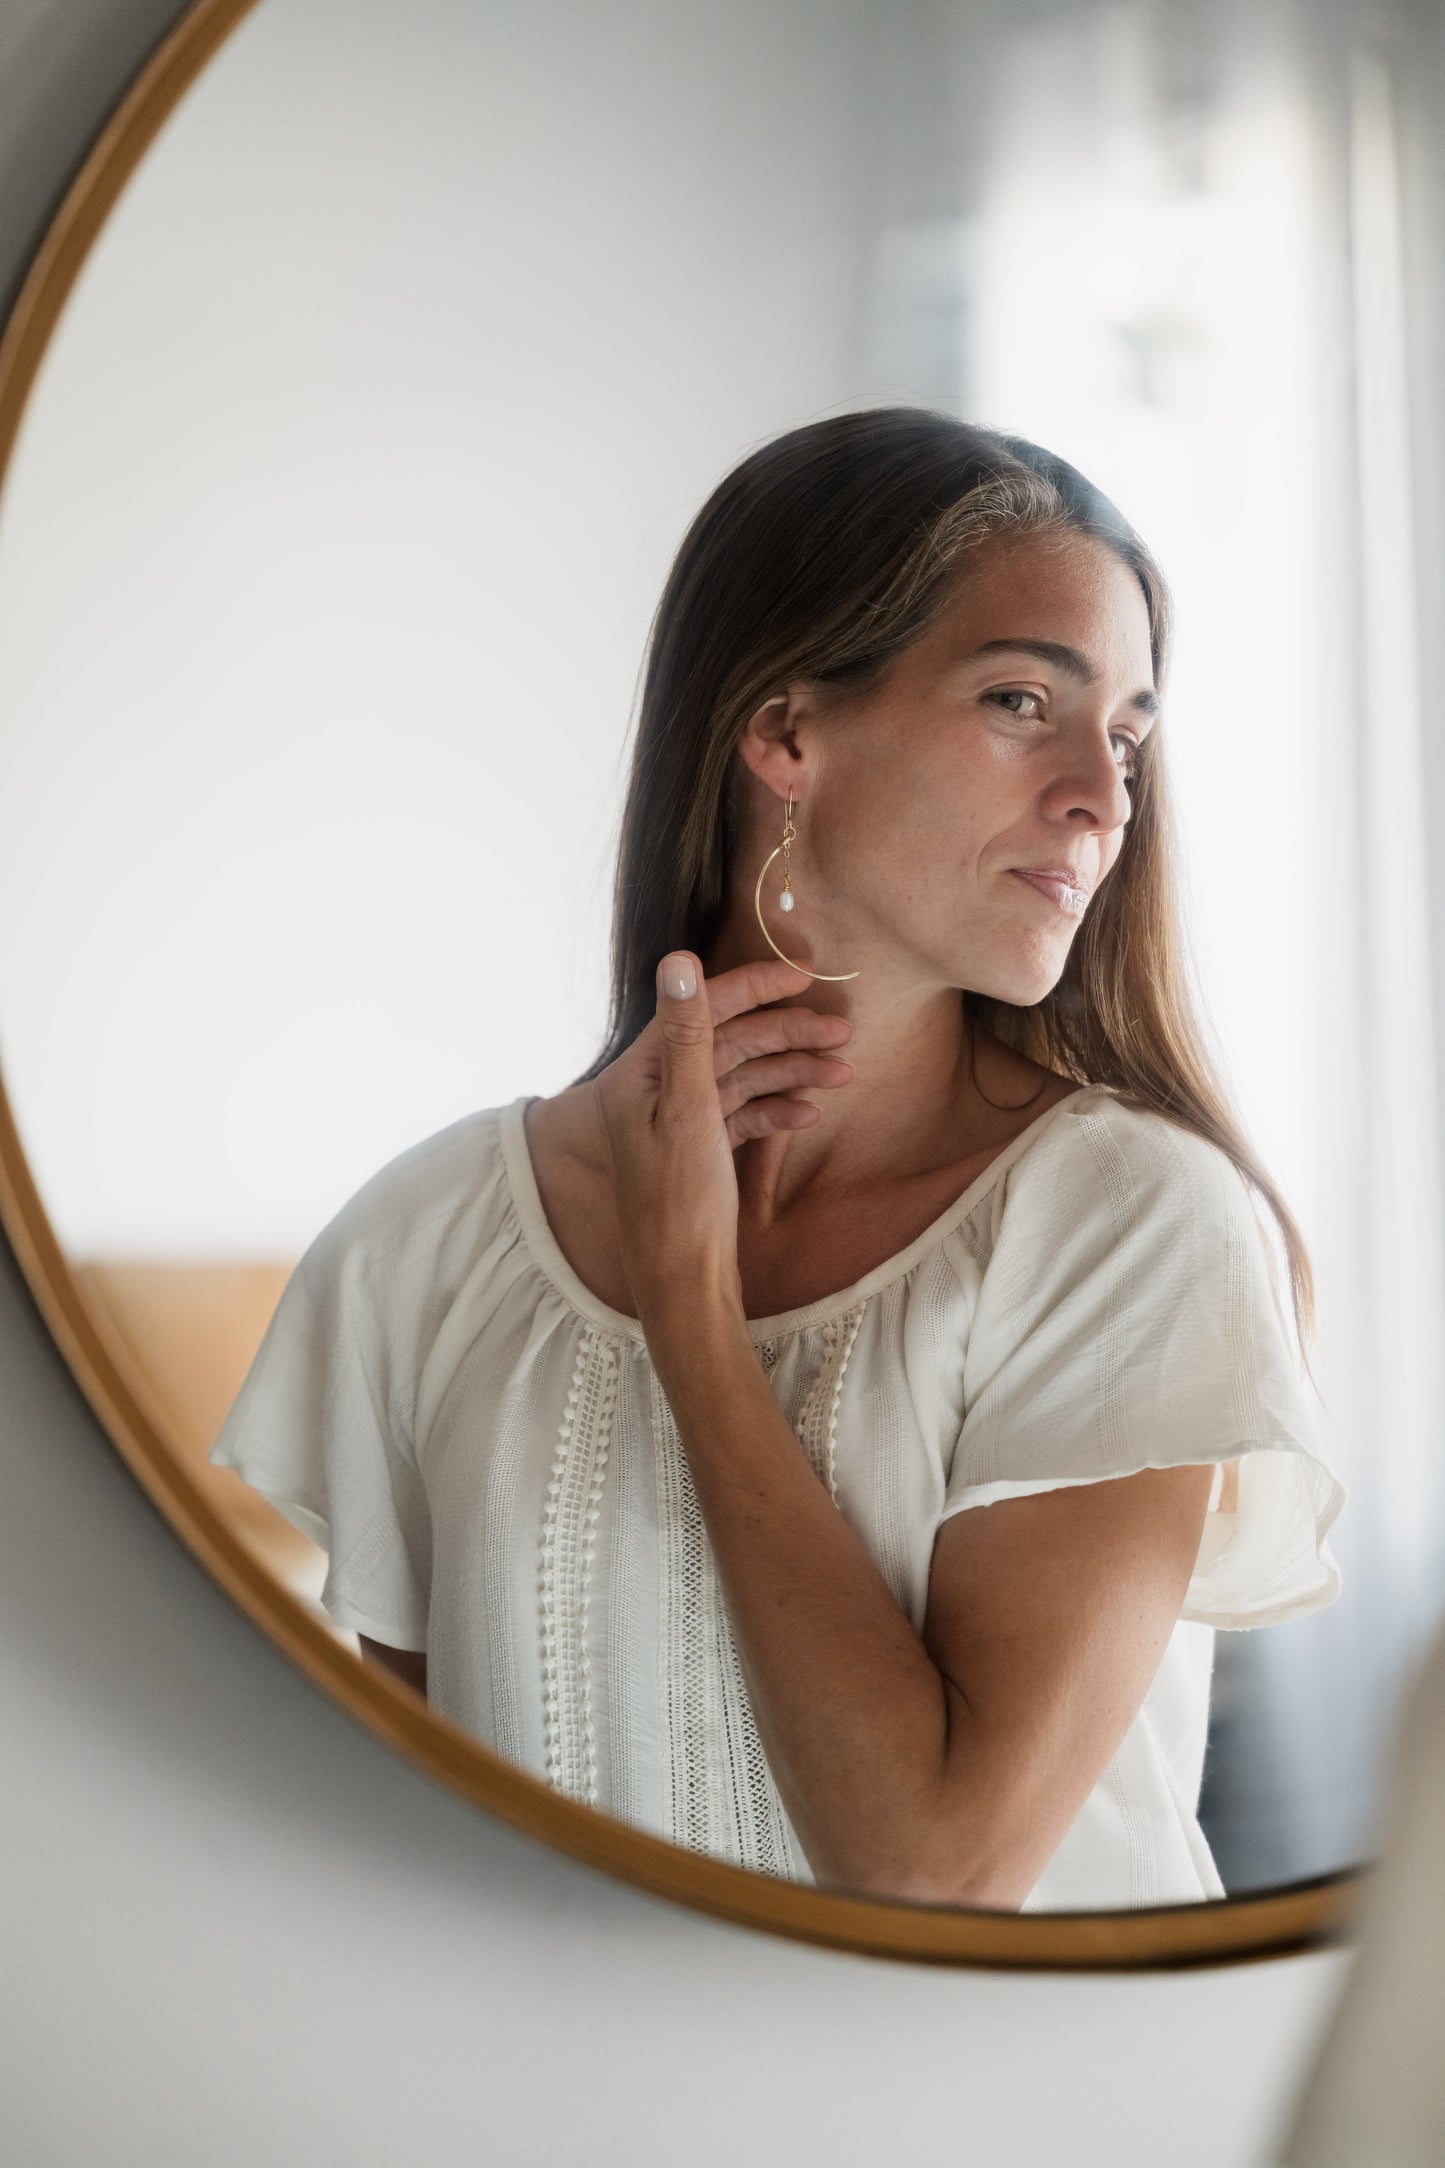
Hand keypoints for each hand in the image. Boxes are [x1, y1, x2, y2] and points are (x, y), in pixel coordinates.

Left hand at [591, 951, 853, 1320]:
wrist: (683, 1283)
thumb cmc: (679, 1201)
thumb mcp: (687, 1109)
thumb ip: (687, 1032)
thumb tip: (677, 957)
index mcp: (639, 1073)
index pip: (701, 1009)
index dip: (753, 988)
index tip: (805, 975)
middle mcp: (653, 1090)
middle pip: (728, 1041)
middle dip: (786, 1034)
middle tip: (843, 1031)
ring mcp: (678, 1120)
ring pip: (742, 1076)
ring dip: (791, 1071)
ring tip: (843, 1073)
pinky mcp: (699, 1149)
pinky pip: (742, 1112)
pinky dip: (776, 1108)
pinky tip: (810, 1112)